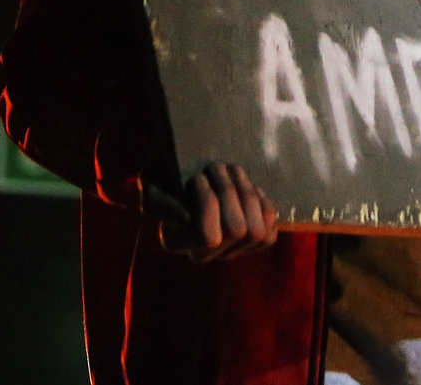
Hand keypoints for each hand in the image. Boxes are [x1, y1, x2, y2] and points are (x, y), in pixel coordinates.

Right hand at [157, 162, 279, 261]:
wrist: (186, 165)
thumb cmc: (164, 172)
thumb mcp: (151, 183)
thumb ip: (159, 202)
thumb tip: (184, 217)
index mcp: (175, 242)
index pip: (209, 238)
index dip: (208, 203)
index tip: (197, 177)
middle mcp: (202, 254)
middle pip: (237, 231)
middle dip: (230, 192)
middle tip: (216, 166)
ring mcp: (228, 249)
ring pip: (256, 230)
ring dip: (247, 192)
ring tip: (232, 170)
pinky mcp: (251, 240)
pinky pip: (269, 230)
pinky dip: (263, 204)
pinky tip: (249, 188)